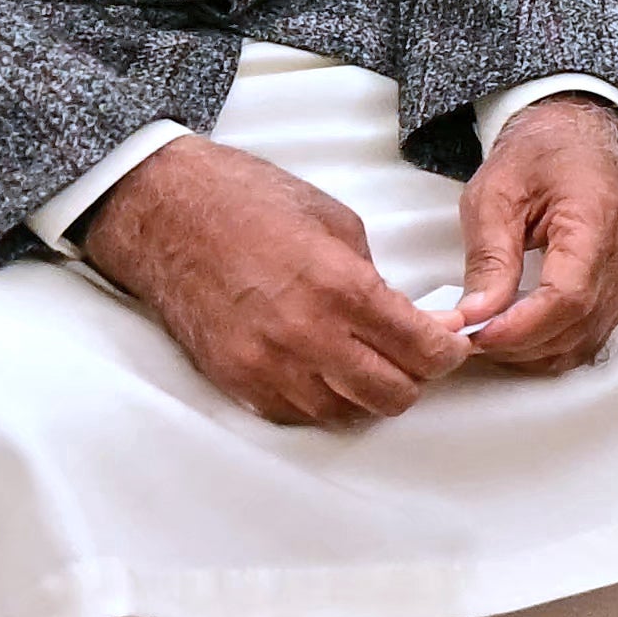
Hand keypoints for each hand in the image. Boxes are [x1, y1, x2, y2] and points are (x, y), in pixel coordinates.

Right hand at [76, 132, 467, 428]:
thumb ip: (376, 281)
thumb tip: (409, 321)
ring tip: (368, 361)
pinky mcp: (236, 381)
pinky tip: (326, 370)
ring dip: (367, 394)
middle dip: (415, 378)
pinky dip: (322, 399)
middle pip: (392, 395)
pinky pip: (298, 413)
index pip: (421, 350)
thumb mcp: (336, 224)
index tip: (451, 345)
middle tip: (415, 356)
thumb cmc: (250, 203)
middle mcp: (306, 336)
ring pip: (346, 413)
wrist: (166, 213)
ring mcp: (267, 366)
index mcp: (340, 288)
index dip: (448, 353)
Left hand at [442, 90, 617, 376]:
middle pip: (580, 323)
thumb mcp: (494, 195)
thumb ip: (488, 257)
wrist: (577, 142)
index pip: (569, 294)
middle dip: (522, 343)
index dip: (523, 326)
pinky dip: (556, 344)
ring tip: (493, 337)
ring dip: (537, 350)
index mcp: (595, 217)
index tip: (479, 335)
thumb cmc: (536, 160)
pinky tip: (522, 334)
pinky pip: (595, 332)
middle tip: (473, 339)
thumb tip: (476, 316)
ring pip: (588, 337)